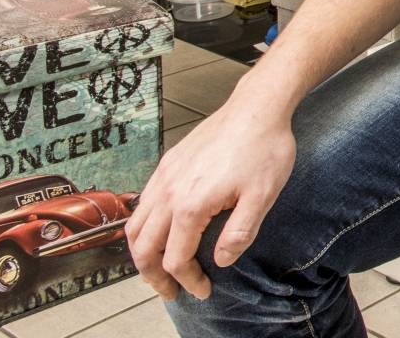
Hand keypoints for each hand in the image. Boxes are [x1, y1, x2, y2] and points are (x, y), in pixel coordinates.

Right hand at [125, 93, 296, 300]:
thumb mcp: (262, 196)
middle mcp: (169, 192)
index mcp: (191, 205)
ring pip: (135, 226)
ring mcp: (164, 176)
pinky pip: (142, 203)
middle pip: (143, 249)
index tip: (203, 290)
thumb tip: (222, 261)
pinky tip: (161, 230)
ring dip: (142, 253)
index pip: (175, 259)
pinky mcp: (167, 164)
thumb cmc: (264, 148)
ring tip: (158, 269)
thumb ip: (239, 234)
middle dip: (153, 277)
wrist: (257, 108)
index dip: (187, 281)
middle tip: (170, 292)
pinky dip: (143, 226)